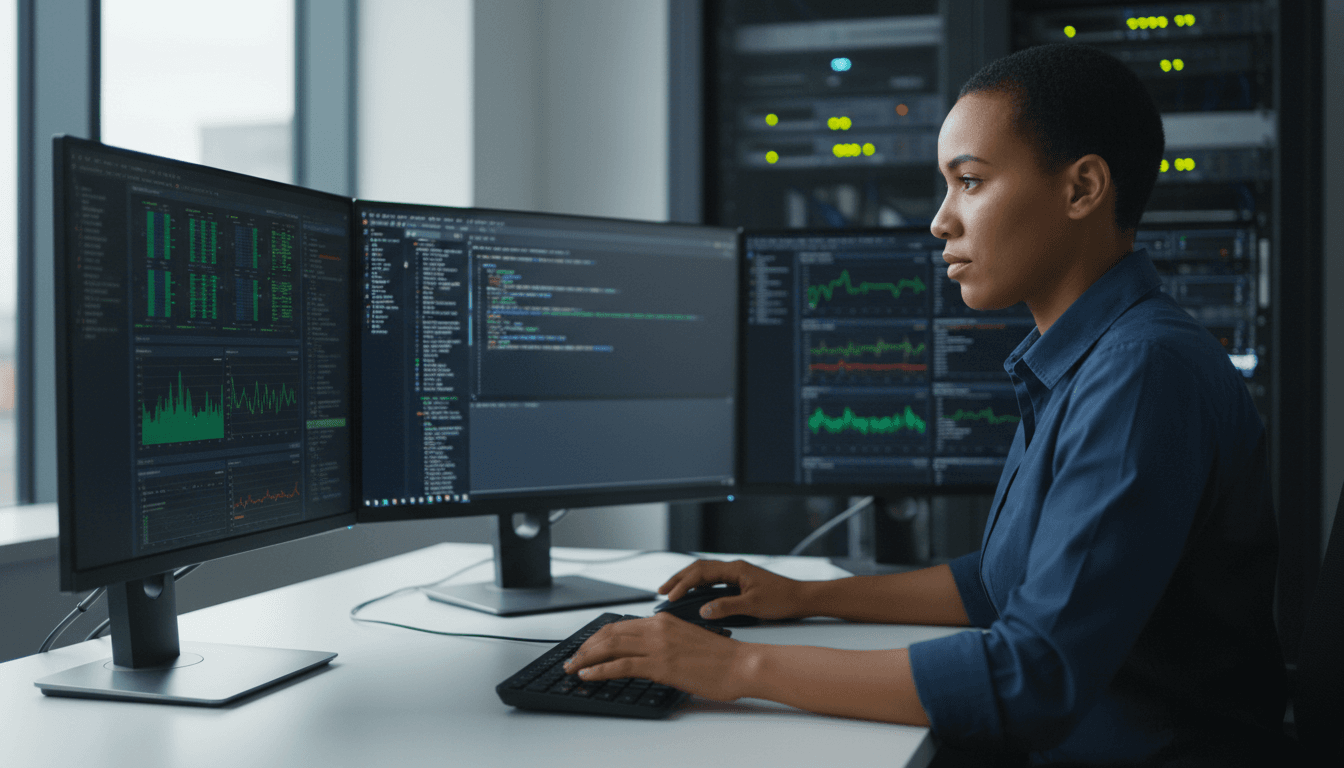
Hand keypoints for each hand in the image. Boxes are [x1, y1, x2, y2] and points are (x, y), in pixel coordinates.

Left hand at [563, 613, 747, 700]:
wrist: (741, 664)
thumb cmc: (720, 657)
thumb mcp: (686, 640)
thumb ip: (664, 642)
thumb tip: (645, 653)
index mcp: (663, 620)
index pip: (620, 625)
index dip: (597, 637)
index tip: (585, 647)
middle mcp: (657, 628)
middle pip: (610, 633)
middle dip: (585, 647)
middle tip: (571, 658)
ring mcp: (658, 646)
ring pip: (610, 647)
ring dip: (585, 658)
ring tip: (571, 667)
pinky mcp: (660, 665)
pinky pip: (620, 665)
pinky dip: (599, 670)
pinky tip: (587, 675)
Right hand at [659, 559, 810, 621]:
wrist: (802, 598)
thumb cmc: (783, 599)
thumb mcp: (753, 606)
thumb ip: (726, 607)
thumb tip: (703, 611)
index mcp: (735, 569)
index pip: (701, 572)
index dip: (683, 584)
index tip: (670, 596)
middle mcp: (734, 568)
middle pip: (699, 569)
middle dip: (678, 579)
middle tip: (661, 590)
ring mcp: (736, 575)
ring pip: (705, 574)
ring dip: (687, 582)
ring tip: (672, 592)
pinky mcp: (740, 583)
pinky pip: (713, 581)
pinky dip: (699, 587)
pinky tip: (694, 596)